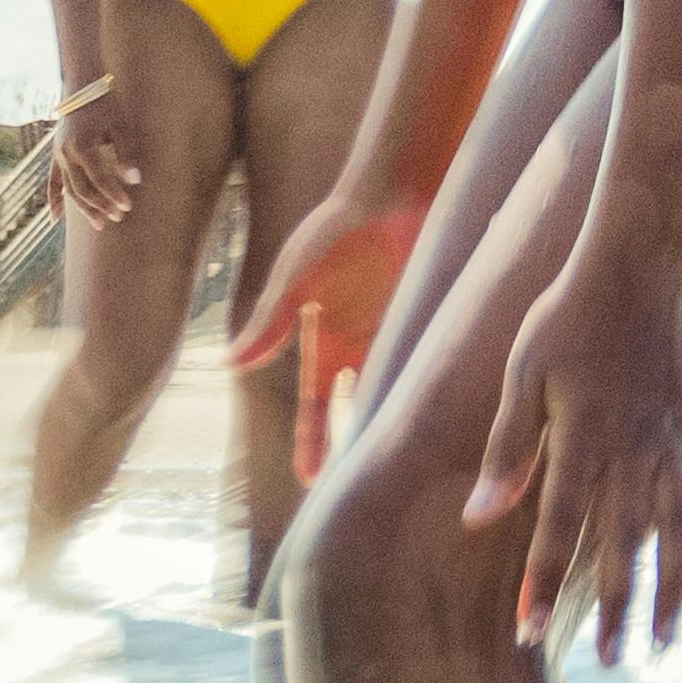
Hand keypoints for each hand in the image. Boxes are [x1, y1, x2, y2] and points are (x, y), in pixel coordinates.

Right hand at [47, 76, 140, 224]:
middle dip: (100, 206)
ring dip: (84, 208)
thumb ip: (126, 153)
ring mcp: (58, 156)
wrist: (82, 88)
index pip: (99, 179)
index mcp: (82, 146)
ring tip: (99, 223)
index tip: (127, 206)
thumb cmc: (105, 105)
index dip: (113, 195)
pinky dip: (53, 200)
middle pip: (82, 189)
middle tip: (117, 217)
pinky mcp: (55, 156)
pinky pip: (52, 182)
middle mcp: (66, 154)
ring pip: (69, 189)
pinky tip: (55, 219)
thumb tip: (135, 181)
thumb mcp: (120, 125)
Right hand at [246, 186, 424, 476]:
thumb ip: (270, 320)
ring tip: (409, 471)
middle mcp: (364, 345)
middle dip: (358, 448)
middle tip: (363, 492)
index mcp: (326, 341)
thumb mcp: (297, 278)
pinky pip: (434, 364)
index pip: (317, 405)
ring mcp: (400, 334)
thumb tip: (229, 362)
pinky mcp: (434, 320)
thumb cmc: (336, 229)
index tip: (312, 483)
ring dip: (401, 427)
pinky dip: (437, 391)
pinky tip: (452, 425)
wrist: (392, 190)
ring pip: (399, 394)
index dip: (314, 442)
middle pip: (359, 410)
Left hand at [463, 244, 681, 655]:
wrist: (641, 265)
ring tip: (661, 645)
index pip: (558, 531)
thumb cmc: (566, 317)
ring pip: (677, 536)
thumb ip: (507, 449)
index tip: (528, 634)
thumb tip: (477, 517)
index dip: (541, 586)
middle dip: (611, 611)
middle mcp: (635, 450)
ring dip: (669, 595)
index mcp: (584, 438)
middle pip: (623, 548)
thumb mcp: (521, 374)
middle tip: (606, 665)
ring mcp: (675, 444)